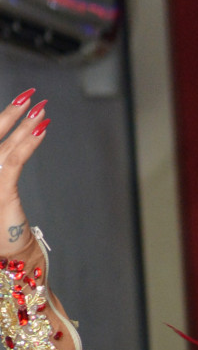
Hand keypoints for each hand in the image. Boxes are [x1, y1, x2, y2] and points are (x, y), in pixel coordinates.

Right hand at [0, 89, 48, 248]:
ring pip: (6, 144)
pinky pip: (16, 160)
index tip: (21, 103)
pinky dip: (29, 142)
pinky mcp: (2, 189)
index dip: (3, 119)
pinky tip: (42, 129)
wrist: (5, 255)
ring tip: (41, 108)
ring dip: (25, 123)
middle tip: (29, 94)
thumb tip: (12, 148)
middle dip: (11, 112)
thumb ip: (3, 164)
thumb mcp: (0, 191)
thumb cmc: (0, 226)